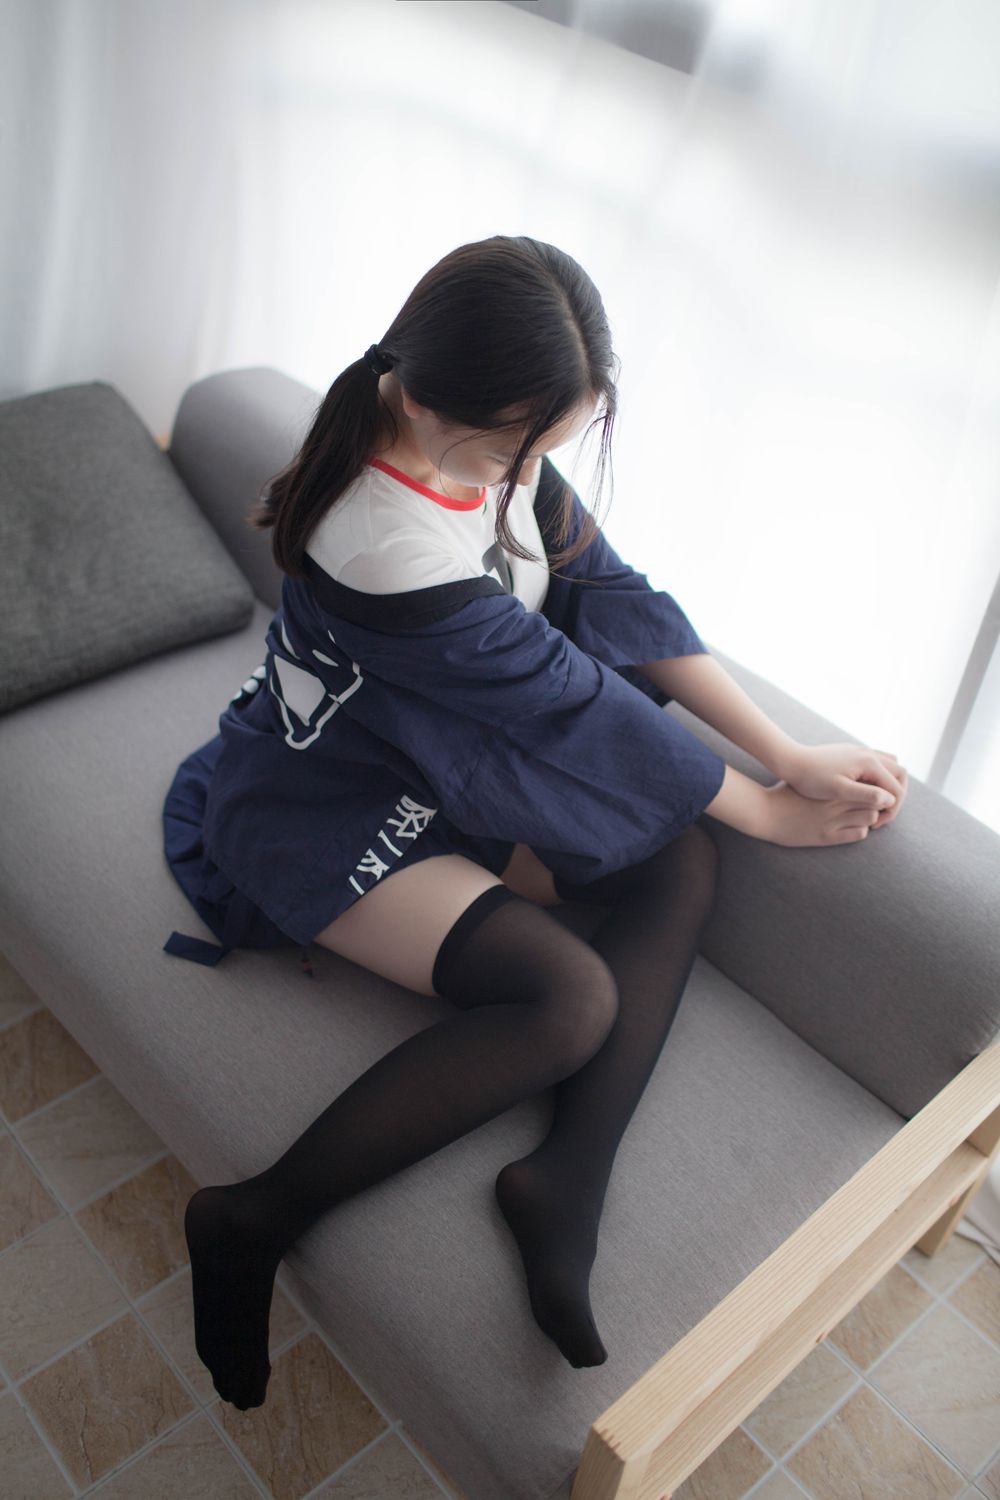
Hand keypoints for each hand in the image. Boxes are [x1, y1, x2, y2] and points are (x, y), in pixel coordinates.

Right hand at [761, 780, 892, 847]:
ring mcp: (833, 820)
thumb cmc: (785, 794)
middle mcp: (835, 801)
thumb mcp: (807, 780)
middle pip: (872, 799)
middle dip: (875, 801)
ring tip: (861, 815)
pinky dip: (860, 830)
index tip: (866, 788)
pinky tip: (852, 827)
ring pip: (869, 817)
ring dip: (869, 816)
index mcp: (831, 785)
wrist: (765, 813)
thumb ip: (827, 777)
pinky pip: (858, 834)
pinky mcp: (828, 836)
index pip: (865, 782)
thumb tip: (844, 772)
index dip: (870, 786)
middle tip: (870, 803)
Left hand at [783, 743, 907, 827]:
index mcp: (869, 762)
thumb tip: (890, 800)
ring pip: (891, 766)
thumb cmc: (812, 779)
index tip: (878, 823)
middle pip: (900, 775)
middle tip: (883, 815)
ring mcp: (861, 751)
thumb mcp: (839, 790)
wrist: (792, 761)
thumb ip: (866, 795)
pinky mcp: (853, 753)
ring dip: (890, 785)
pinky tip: (866, 792)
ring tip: (878, 804)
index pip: (897, 788)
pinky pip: (878, 764)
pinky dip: (881, 778)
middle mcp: (869, 753)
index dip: (892, 809)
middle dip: (897, 796)